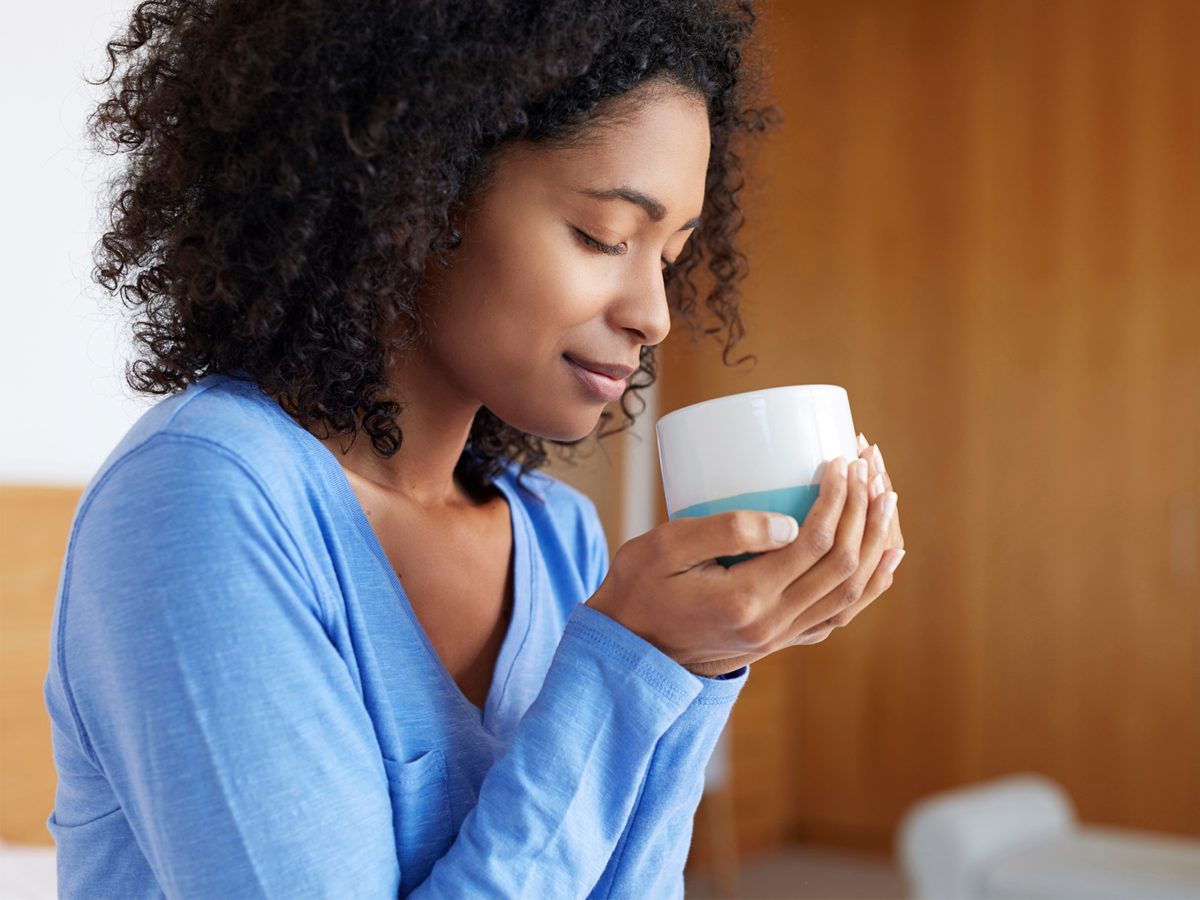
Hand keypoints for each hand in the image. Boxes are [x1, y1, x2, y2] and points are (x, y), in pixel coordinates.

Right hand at [587, 439, 903, 675]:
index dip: (836, 499)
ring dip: (876, 543)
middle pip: (843, 567)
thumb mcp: (665, 546)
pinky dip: (871, 584)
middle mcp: (772, 625)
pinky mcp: (780, 638)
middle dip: (864, 510)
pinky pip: (841, 613)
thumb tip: (789, 523)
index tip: (839, 460)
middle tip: (869, 465)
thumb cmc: (639, 586)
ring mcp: (780, 637)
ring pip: (851, 593)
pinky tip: (884, 557)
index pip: (813, 545)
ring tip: (887, 498)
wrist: (628, 647)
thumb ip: (725, 531)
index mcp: (745, 600)